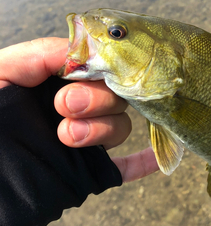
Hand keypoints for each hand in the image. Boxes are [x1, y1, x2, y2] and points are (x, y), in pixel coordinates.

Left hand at [0, 37, 158, 181]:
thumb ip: (38, 55)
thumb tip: (81, 52)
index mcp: (54, 84)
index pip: (96, 66)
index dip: (98, 67)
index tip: (79, 74)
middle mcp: (74, 110)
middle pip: (114, 94)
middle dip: (96, 98)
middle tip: (64, 107)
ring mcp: (83, 142)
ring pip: (121, 126)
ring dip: (103, 129)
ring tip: (67, 137)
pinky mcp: (88, 173)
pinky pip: (124, 168)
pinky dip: (143, 163)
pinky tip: (157, 161)